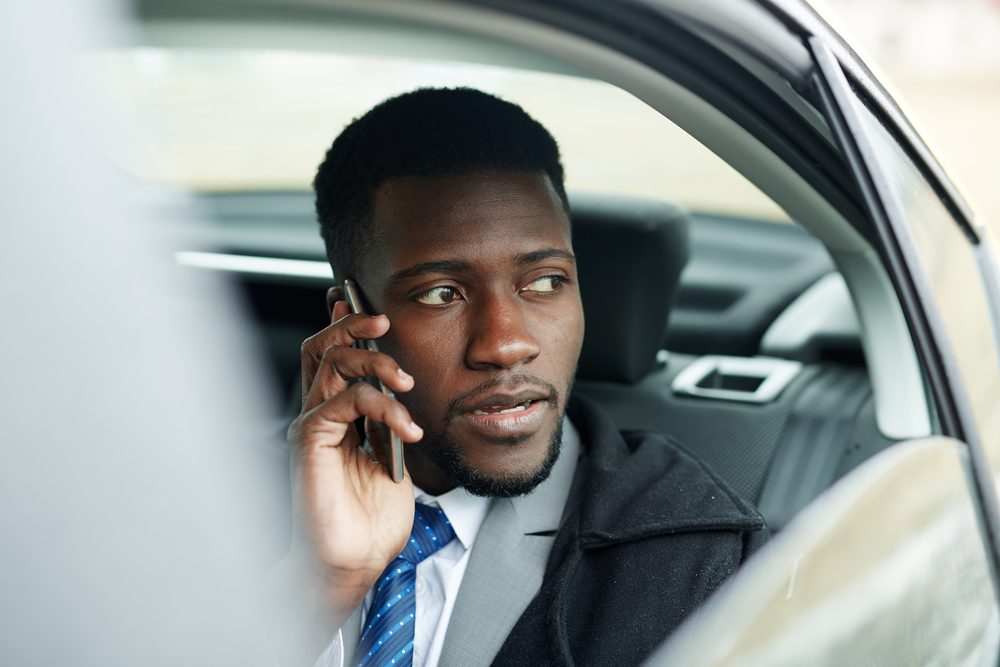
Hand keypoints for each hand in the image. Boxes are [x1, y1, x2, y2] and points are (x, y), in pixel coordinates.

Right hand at [287, 298, 422, 623]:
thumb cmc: (370, 519)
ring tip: (405, 382)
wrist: (353, 561)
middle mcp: (319, 416)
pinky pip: (341, 401)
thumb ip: (389, 423)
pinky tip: (405, 426)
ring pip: (329, 365)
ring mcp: (312, 427)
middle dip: (352, 326)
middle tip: (384, 324)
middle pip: (321, 349)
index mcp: (337, 418)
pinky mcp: (310, 441)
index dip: (346, 328)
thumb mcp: (392, 458)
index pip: (333, 359)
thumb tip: (400, 393)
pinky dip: (379, 404)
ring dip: (373, 362)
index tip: (371, 311)